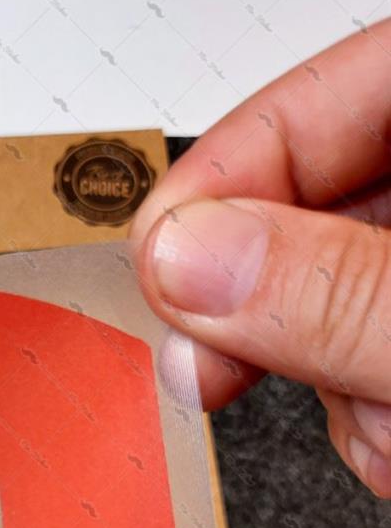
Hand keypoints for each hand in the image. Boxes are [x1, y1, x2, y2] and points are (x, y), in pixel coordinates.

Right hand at [130, 18, 390, 497]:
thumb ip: (333, 294)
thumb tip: (185, 260)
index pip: (322, 99)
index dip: (223, 176)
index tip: (159, 264)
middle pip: (311, 213)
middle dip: (276, 315)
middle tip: (216, 366)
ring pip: (328, 307)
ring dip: (331, 389)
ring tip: (389, 427)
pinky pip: (358, 366)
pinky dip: (365, 420)